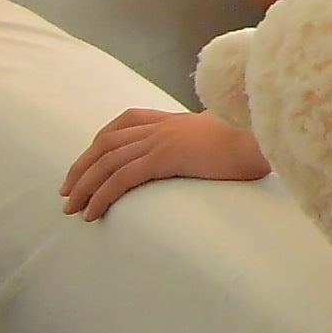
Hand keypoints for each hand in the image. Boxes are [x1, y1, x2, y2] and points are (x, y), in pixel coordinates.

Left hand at [61, 107, 267, 219]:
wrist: (264, 138)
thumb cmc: (256, 141)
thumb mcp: (228, 137)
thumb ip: (211, 143)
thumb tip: (215, 157)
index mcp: (175, 120)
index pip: (126, 121)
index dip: (100, 141)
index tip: (88, 161)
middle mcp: (163, 126)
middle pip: (106, 142)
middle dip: (81, 167)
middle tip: (67, 191)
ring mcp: (162, 140)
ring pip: (107, 161)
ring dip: (84, 186)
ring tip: (72, 208)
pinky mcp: (164, 157)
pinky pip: (120, 178)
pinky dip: (100, 196)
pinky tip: (92, 212)